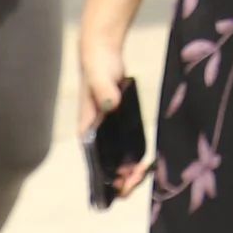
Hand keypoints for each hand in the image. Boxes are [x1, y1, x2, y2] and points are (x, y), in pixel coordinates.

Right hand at [77, 22, 149, 196]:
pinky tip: (147, 160)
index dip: (111, 180)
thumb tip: (112, 104)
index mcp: (85, 135)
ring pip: (117, 165)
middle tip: (143, 172)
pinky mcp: (116, 128)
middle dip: (124, 180)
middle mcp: (93, 140)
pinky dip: (134, 159)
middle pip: (107, 172)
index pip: (96, 169)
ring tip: (147, 168)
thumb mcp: (99, 77)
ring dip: (130, 173)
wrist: (103, 52)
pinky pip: (124, 151)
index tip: (128, 176)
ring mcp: (105, 135)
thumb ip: (104, 90)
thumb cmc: (97, 66)